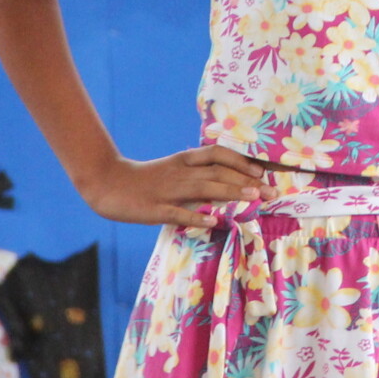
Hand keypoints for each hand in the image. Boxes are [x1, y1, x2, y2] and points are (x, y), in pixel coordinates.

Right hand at [81, 147, 266, 230]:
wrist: (108, 183)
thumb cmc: (145, 179)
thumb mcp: (173, 169)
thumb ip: (197, 173)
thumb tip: (227, 181)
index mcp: (184, 160)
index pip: (218, 154)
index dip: (241, 161)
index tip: (262, 171)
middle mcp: (180, 172)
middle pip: (217, 172)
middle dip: (246, 180)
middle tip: (271, 191)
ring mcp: (168, 190)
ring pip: (203, 188)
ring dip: (230, 192)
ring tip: (253, 198)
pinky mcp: (155, 209)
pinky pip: (179, 213)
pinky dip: (197, 217)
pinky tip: (214, 223)